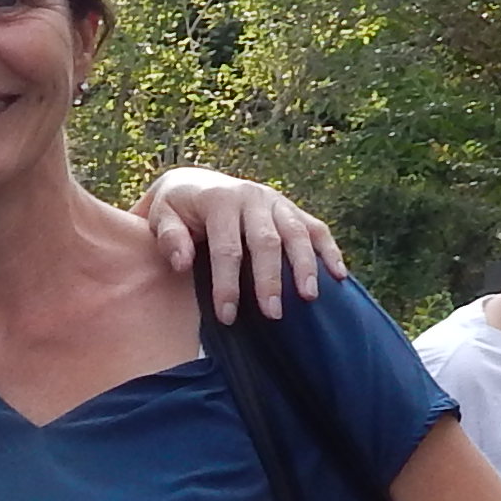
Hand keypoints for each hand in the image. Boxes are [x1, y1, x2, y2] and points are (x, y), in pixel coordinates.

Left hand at [136, 168, 343, 319]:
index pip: (227, 247)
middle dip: (270, 279)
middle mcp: (252, 196)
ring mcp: (276, 201)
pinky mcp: (290, 209)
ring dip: (305, 266)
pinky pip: (315, 228)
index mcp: (219, 199)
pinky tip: (339, 276)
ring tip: (309, 298)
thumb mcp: (160, 218)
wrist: (195, 183)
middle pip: (266, 241)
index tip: (227, 316)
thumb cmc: (175, 210)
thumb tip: (182, 263)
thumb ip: (169, 238)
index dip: (227, 283)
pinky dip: (329, 250)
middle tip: (273, 314)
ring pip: (296, 232)